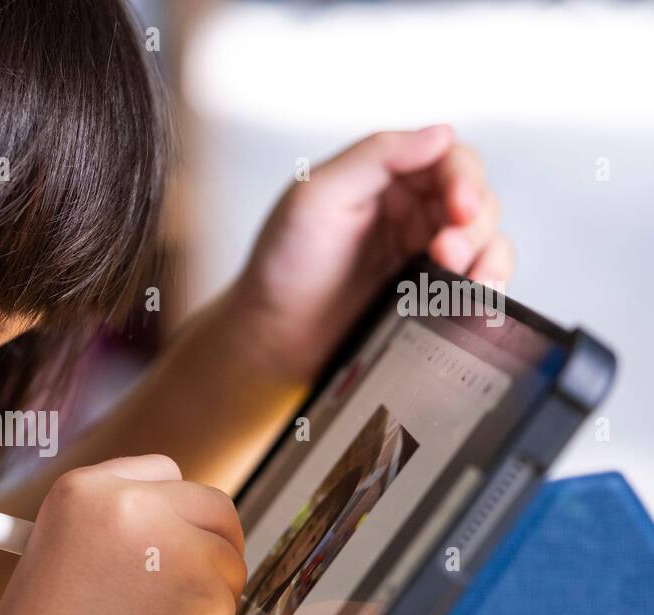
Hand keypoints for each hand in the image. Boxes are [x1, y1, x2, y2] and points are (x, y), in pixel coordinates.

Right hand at [0, 455, 246, 614]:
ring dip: (208, 598)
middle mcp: (128, 501)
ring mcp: (172, 540)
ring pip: (227, 560)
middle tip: (198, 586)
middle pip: (211, 505)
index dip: (174, 510)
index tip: (176, 538)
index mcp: (81, 489)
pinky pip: (230, 603)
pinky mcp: (206, 585)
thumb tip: (174, 538)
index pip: (162, 473)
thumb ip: (115, 537)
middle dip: (211, 546)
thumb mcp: (59, 561)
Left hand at [235, 125, 512, 381]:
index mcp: (382, 177)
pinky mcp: (428, 292)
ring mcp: (421, 252)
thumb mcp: (315, 197)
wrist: (271, 337)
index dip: (464, 179)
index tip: (459, 208)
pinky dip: (486, 284)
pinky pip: (476, 279)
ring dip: (486, 255)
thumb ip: (375, 157)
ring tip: (460, 279)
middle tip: (446, 255)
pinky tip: (473, 296)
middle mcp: (408, 210)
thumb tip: (440, 134)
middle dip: (472, 225)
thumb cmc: (281, 266)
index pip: (447, 160)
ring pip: (485, 239)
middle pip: (476, 199)